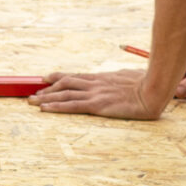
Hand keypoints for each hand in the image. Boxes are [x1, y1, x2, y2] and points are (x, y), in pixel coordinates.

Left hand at [29, 69, 166, 119]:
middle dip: (47, 89)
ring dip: (46, 98)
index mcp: (102, 78)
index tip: (46, 78)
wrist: (154, 90)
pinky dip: (56, 107)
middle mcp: (94, 83)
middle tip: (33, 94)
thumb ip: (120, 79)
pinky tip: (44, 109)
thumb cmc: (147, 84)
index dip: (58, 77)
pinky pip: (72, 106)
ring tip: (31, 102)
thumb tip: (120, 78)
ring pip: (63, 94)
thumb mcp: (129, 77)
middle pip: (64, 84)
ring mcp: (94, 93)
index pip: (75, 76)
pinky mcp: (97, 105)